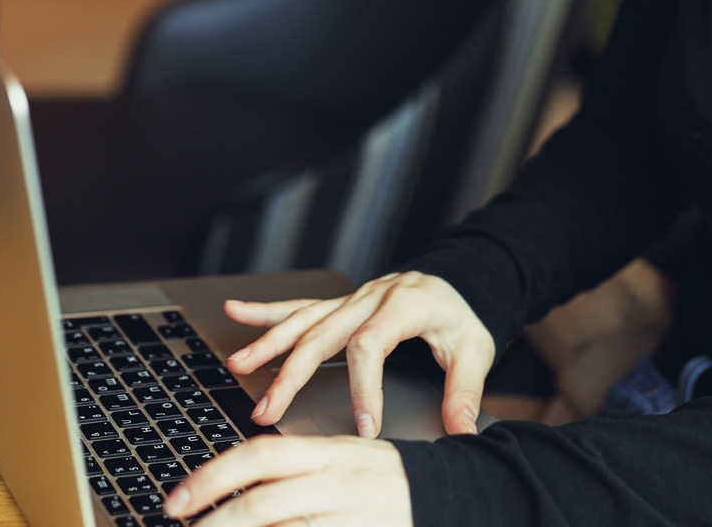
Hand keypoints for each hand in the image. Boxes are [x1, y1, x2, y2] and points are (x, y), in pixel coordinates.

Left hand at [163, 435, 408, 525]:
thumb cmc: (394, 481)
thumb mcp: (344, 461)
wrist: (459, 493)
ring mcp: (353, 518)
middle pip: (260, 505)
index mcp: (330, 453)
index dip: (211, 478)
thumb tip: (240, 489)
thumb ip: (297, 470)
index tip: (178, 499)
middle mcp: (339, 484)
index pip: (258, 457)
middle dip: (213, 523)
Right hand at [223, 271, 494, 437]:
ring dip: (268, 344)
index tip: (364, 424)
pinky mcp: (340, 305)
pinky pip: (299, 306)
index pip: (370, 345)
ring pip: (303, 321)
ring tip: (239, 365)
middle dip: (291, 375)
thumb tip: (462, 431)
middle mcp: (370, 298)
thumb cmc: (461, 315)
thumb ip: (464, 391)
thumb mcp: (475, 350)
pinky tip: (235, 311)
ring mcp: (351, 300)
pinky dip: (266, 310)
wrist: (458, 280)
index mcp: (403, 305)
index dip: (364, 386)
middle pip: (322, 335)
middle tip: (268, 410)